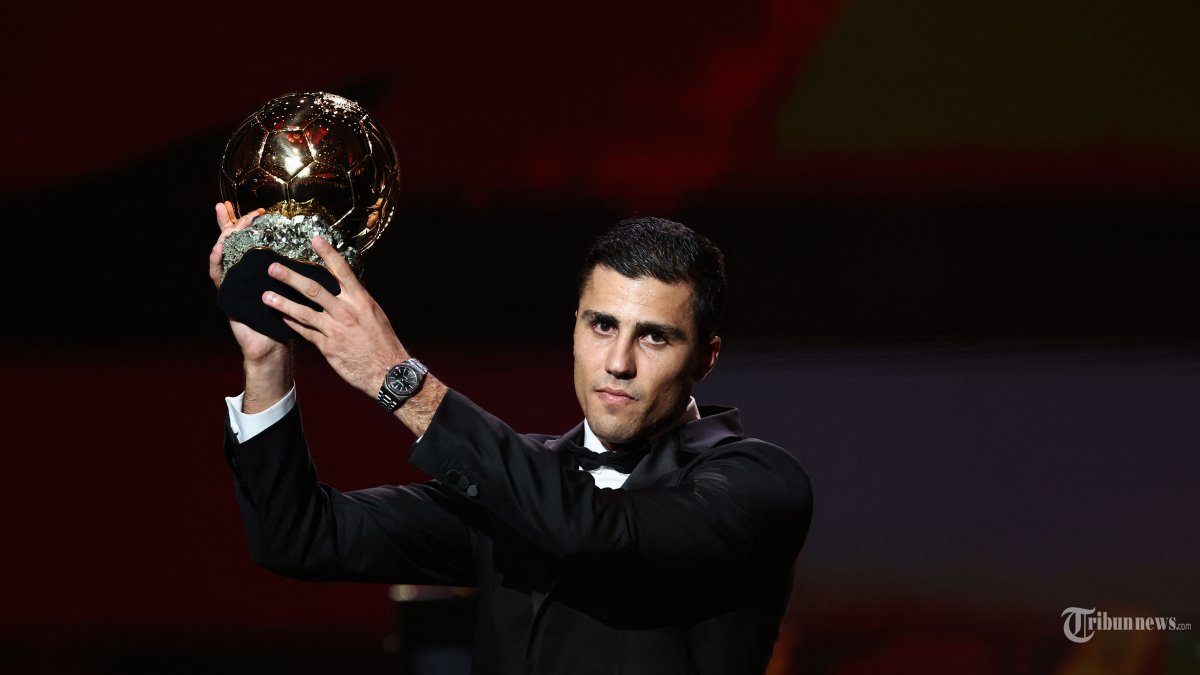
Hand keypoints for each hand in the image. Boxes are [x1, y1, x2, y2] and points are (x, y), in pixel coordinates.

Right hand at [209, 201, 284, 362]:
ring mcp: (232, 281)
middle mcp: (242, 271)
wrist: (273, 343)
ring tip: (229, 223)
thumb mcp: (294, 287)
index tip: (260, 209)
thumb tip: (319, 246)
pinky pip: (218, 275)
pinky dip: (216, 261)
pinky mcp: (226, 294)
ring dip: (224, 236)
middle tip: (238, 210)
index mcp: (258, 266)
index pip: (251, 238)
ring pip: (223, 253)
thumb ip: (297, 267)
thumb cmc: (287, 315)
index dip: (251, 222)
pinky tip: (218, 250)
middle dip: (234, 222)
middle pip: (233, 240)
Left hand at [263, 235, 407, 397]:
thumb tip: (345, 287)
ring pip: (302, 312)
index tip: (315, 239)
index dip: (328, 253)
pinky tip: (281, 317)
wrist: (388, 372)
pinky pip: (305, 332)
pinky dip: (292, 324)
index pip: (342, 271)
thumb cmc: (383, 342)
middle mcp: (346, 312)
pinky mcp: (327, 347)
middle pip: (313, 289)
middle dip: (290, 277)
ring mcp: (335, 330)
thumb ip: (356, 300)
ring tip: (265, 296)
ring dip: (282, 303)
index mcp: (361, 300)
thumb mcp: (374, 314)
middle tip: (273, 268)